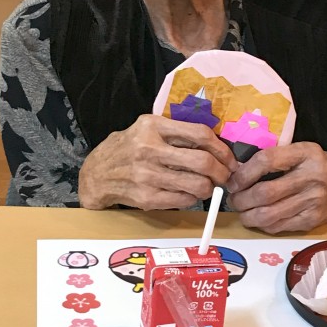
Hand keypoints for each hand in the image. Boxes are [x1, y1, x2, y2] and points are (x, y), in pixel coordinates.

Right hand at [79, 114, 237, 209]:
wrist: (97, 174)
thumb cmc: (129, 147)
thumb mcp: (148, 128)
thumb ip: (177, 132)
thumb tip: (217, 144)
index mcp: (153, 126)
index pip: (200, 134)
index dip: (221, 147)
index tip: (229, 158)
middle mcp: (149, 149)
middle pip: (203, 161)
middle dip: (222, 172)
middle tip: (225, 176)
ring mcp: (147, 175)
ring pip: (197, 184)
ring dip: (210, 188)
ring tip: (208, 186)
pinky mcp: (146, 197)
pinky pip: (184, 200)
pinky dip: (193, 198)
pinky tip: (190, 194)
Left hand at [226, 142, 326, 233]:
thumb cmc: (320, 166)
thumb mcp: (303, 151)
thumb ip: (277, 156)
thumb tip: (238, 169)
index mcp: (307, 154)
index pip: (267, 160)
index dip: (244, 173)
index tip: (233, 180)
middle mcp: (312, 177)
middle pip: (266, 192)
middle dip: (242, 198)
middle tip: (233, 199)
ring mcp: (313, 201)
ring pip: (269, 214)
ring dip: (248, 215)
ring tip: (241, 211)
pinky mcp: (312, 221)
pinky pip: (279, 226)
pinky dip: (262, 225)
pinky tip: (257, 219)